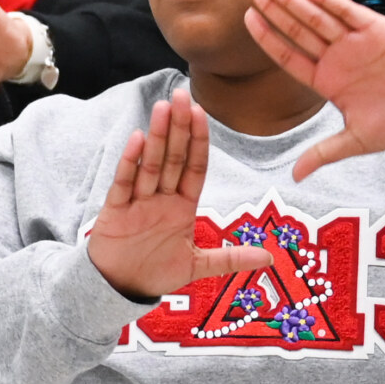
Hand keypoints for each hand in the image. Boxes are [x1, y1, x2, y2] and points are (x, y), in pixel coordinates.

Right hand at [87, 95, 296, 300]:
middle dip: (179, 127)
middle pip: (173, 157)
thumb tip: (270, 259)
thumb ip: (231, 259)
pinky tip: (138, 139)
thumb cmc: (156, 272)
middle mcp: (161, 199)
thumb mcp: (198, 266)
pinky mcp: (115, 211)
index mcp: (181, 206)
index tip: (201, 112)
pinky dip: (130, 162)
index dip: (199, 140)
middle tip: (182, 95)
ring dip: (158, 136)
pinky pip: (124, 183)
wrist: (119, 288)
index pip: (194, 167)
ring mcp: (137, 202)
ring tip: (164, 107)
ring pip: (150, 164)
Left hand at [244, 0, 384, 180]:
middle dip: (273, 8)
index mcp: (326, 80)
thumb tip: (295, 178)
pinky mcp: (378, 31)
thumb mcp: (356, 142)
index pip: (288, 55)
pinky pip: (348, 13)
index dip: (267, 37)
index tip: (247, 19)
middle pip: (297, 29)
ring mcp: (355, 42)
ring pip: (317, 17)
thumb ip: (323, 153)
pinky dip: (328, 1)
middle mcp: (336, 57)